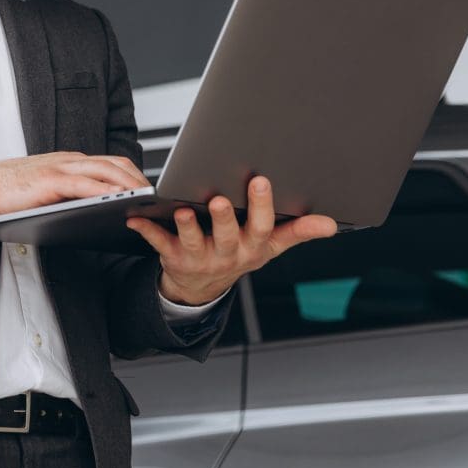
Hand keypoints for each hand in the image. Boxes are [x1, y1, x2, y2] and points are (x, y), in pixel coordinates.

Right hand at [0, 152, 150, 221]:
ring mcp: (60, 169)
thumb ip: (67, 194)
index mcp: (67, 162)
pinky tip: (118, 202)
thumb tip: (90, 210)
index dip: (133, 176)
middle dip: (140, 180)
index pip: (110, 164)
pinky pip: (86, 185)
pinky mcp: (50, 182)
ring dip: (130, 186)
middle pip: (116, 165)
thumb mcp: (43, 190)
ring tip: (146, 201)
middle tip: (156, 198)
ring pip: (106, 172)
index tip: (148, 191)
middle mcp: (68, 160)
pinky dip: (106, 192)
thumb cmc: (5, 193)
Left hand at [126, 176, 337, 305]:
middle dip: (224, 218)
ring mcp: (199, 257)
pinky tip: (136, 218)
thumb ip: (298, 231)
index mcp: (252, 246)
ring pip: (193, 241)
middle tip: (220, 199)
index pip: (262, 227)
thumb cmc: (238, 254)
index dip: (262, 206)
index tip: (261, 181)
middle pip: (227, 235)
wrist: (202, 286)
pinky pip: (159, 243)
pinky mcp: (172, 257)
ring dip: (187, 226)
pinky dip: (147, 231)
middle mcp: (227, 253)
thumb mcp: (271, 246)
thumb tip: (331, 224)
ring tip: (181, 211)